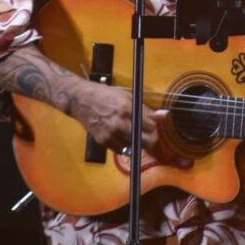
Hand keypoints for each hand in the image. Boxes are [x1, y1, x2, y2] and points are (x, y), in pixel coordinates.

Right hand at [66, 81, 190, 166]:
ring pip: (134, 147)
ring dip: (138, 142)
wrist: (80, 100)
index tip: (151, 123)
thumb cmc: (105, 94)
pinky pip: (121, 150)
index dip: (153, 125)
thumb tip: (164, 115)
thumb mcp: (127, 96)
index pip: (151, 126)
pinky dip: (126, 145)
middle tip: (148, 133)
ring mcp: (111, 134)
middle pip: (145, 141)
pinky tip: (123, 136)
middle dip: (150, 138)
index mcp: (128, 109)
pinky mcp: (103, 141)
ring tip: (134, 133)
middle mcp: (120, 123)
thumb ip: (145, 108)